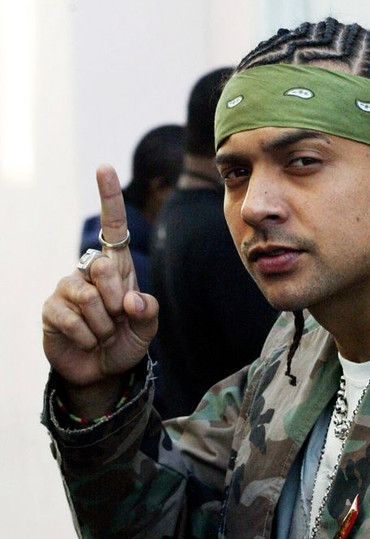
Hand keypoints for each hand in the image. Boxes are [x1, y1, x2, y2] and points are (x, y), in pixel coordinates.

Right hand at [42, 165, 158, 394]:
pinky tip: (89, 341)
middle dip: (116, 300)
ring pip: (87, 297)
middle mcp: (90, 272)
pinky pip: (70, 318)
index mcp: (118, 268)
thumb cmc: (126, 342)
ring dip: (103, 325)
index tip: (103, 168)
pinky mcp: (51, 309)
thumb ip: (149, 312)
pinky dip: (88, 337)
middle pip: (103, 266)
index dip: (109, 199)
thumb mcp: (147, 329)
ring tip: (103, 334)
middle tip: (118, 320)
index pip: (114, 229)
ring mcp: (67, 288)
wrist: (102, 371)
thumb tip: (131, 300)